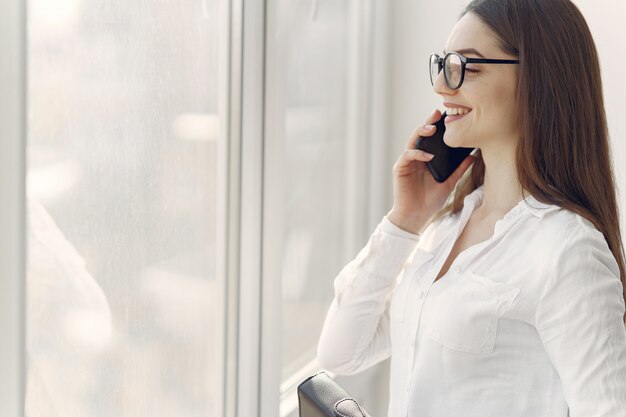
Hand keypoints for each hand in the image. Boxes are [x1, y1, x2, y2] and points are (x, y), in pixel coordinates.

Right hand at [387, 109, 474, 233]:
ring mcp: (407, 162)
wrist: (415, 217)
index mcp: (427, 158)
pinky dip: (417, 153)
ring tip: (432, 128)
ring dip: (421, 132)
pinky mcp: (400, 169)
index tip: (449, 116)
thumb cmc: (429, 202)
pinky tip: (428, 155)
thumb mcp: (449, 184)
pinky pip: (407, 155)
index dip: (438, 126)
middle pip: (421, 134)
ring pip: (412, 141)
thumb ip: (459, 170)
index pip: (432, 138)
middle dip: (428, 122)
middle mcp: (416, 157)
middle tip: (437, 114)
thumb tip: (473, 156)